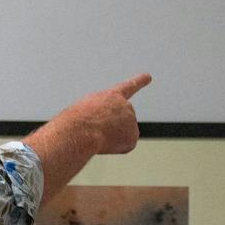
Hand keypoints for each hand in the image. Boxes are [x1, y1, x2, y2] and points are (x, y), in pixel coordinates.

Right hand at [24, 73, 153, 200]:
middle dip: (112, 128)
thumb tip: (107, 136)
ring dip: (111, 138)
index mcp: (112, 96)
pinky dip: (115, 148)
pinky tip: (106, 144)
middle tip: (97, 130)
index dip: (139, 81)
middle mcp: (126, 105)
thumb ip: (99, 117)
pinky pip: (124, 146)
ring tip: (99, 135)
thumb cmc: (75, 121)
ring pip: (122, 134)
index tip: (148, 76)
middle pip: (121, 122)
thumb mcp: (84, 111)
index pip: (128, 87)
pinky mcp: (133, 137)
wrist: (80, 130)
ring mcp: (131, 121)